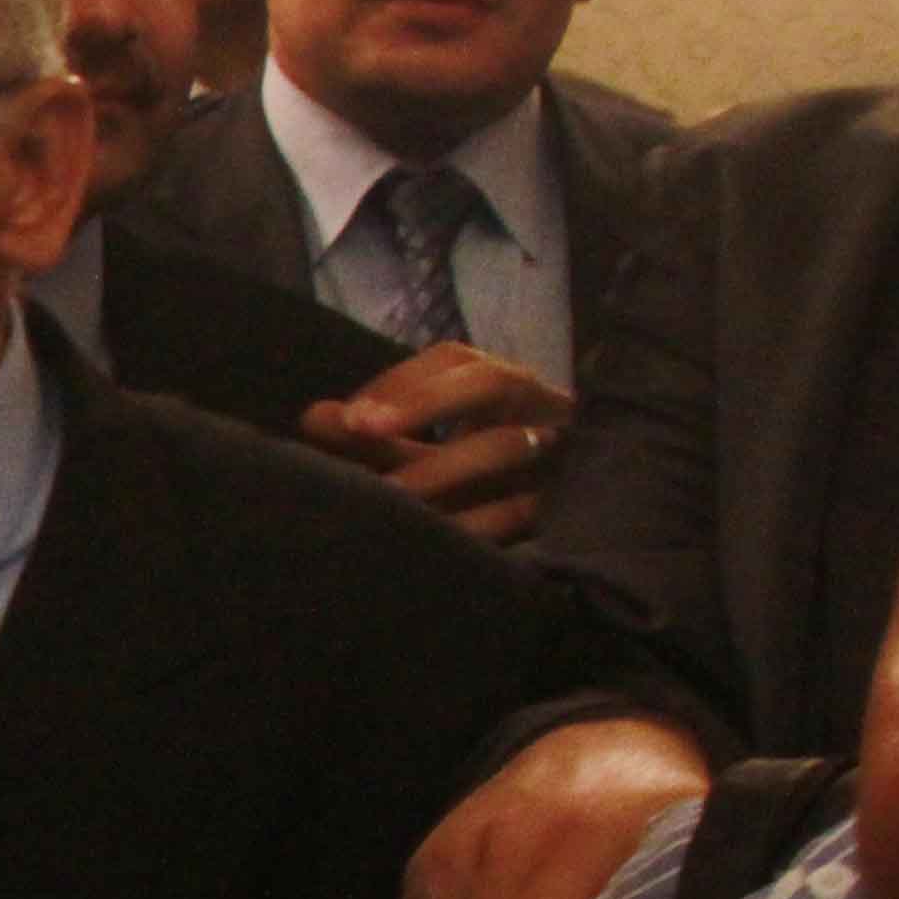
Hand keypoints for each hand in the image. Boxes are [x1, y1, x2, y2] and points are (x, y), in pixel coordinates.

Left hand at [301, 343, 573, 545]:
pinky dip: (475, 524)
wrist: (584, 532)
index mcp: (506, 391)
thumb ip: (375, 437)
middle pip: (493, 383)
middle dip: (424, 401)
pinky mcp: (571, 509)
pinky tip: (432, 538)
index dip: (403, 381)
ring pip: (510, 446)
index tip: (351, 416)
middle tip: (362, 428)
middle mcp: (541, 411)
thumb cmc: (481, 483)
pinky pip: (525, 510)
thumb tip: (314, 416)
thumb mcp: (426, 454)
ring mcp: (563, 457)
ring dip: (442, 468)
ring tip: (389, 495)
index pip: (457, 360)